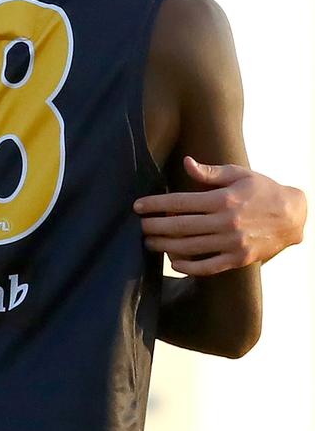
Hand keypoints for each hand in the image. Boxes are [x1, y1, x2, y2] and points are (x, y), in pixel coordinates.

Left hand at [134, 156, 306, 275]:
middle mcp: (226, 222)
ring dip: (165, 246)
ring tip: (149, 242)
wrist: (292, 216)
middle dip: (155, 226)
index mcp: (223, 199)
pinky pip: (208, 266)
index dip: (156, 204)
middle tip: (139, 226)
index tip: (138, 206)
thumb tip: (186, 163)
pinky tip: (173, 262)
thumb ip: (211, 172)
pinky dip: (189, 267)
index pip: (180, 202)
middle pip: (180, 226)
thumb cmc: (262, 190)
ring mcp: (232, 243)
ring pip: (190, 247)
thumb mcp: (239, 175)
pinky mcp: (238, 259)